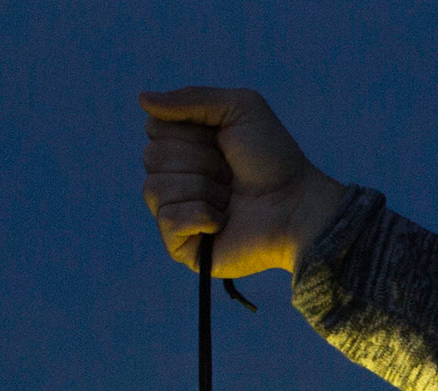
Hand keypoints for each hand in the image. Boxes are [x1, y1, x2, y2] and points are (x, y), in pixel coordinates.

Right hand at [139, 87, 345, 277]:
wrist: (295, 205)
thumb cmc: (273, 158)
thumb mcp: (239, 108)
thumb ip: (191, 98)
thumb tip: (142, 98)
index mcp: (185, 146)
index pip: (154, 128)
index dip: (190, 131)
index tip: (222, 140)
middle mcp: (176, 178)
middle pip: (152, 157)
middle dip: (200, 160)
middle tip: (231, 172)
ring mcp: (176, 214)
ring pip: (155, 188)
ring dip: (203, 188)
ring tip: (230, 197)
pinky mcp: (181, 246)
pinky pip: (167, 220)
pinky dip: (200, 215)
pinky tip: (223, 221)